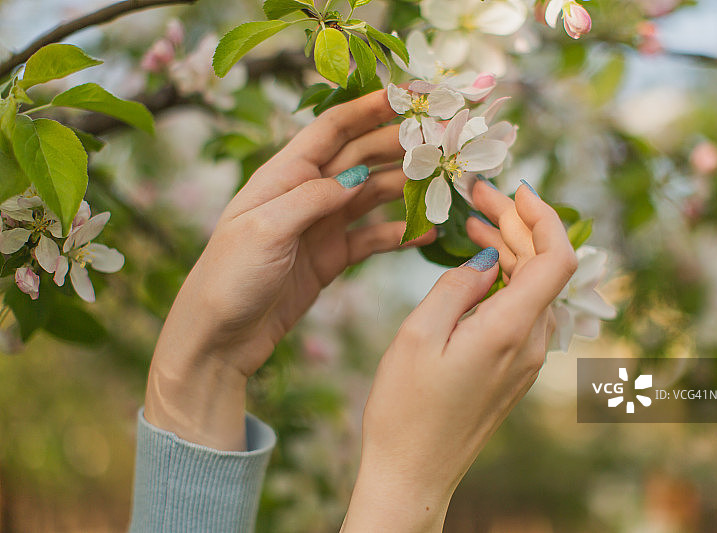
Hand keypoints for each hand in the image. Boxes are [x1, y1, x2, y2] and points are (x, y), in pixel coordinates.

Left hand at [144, 90, 434, 449]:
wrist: (218, 339)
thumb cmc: (228, 278)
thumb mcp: (265, 230)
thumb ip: (312, 198)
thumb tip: (358, 175)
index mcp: (281, 177)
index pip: (331, 131)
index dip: (367, 109)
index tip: (406, 94)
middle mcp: (304, 194)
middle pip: (358, 158)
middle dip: (397, 145)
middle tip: (439, 139)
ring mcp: (319, 226)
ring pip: (370, 196)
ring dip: (404, 188)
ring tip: (441, 184)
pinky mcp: (330, 258)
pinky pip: (371, 238)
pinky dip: (397, 234)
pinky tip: (424, 232)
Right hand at [341, 181, 576, 531]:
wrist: (414, 472)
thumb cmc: (406, 409)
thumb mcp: (418, 335)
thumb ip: (457, 287)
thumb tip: (486, 258)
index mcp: (511, 330)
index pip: (557, 258)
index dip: (543, 216)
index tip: (514, 189)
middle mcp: (532, 343)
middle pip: (543, 266)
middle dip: (516, 224)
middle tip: (478, 196)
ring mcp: (527, 358)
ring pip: (533, 286)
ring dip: (510, 249)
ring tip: (473, 224)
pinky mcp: (515, 368)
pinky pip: (522, 309)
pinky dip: (505, 279)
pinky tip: (478, 266)